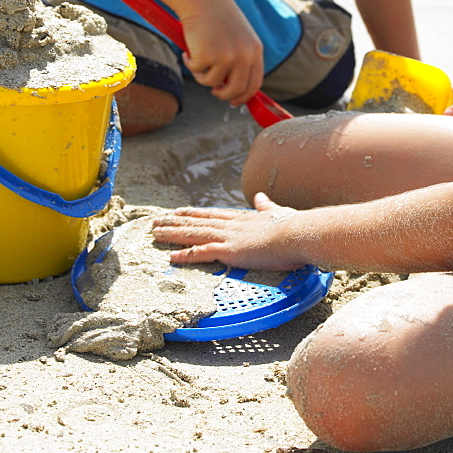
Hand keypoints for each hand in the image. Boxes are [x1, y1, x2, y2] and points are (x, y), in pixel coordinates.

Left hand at [150, 193, 304, 269]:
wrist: (297, 233)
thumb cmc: (294, 225)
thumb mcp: (278, 212)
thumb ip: (267, 206)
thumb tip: (261, 196)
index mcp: (242, 218)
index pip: (212, 215)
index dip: (194, 214)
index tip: (179, 211)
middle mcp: (231, 225)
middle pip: (198, 222)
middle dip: (176, 222)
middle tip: (156, 222)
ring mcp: (229, 237)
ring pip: (194, 234)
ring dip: (173, 233)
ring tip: (155, 233)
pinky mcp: (230, 251)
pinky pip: (202, 253)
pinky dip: (186, 255)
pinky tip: (171, 257)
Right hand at [179, 2, 263, 105]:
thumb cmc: (217, 15)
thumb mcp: (239, 36)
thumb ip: (241, 59)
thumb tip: (234, 87)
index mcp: (255, 50)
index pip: (255, 83)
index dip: (244, 95)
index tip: (234, 101)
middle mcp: (244, 55)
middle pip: (236, 90)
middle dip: (224, 95)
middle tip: (214, 90)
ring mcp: (227, 57)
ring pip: (212, 83)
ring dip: (202, 74)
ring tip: (198, 56)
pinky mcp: (208, 56)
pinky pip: (196, 72)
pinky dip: (190, 63)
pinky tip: (190, 47)